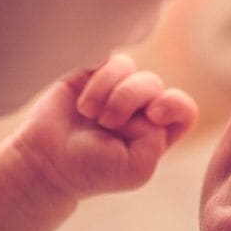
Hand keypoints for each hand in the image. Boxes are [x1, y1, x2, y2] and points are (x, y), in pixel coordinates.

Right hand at [13, 53, 197, 199]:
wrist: (47, 161)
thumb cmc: (92, 170)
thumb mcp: (138, 168)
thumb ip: (157, 138)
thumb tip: (146, 103)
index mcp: (156, 132)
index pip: (182, 108)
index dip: (174, 104)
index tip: (153, 115)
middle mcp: (139, 108)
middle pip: (155, 86)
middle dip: (131, 100)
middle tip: (108, 123)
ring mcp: (116, 88)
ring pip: (131, 70)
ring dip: (111, 93)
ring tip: (91, 115)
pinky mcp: (93, 73)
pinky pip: (108, 61)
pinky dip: (99, 81)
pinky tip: (83, 104)